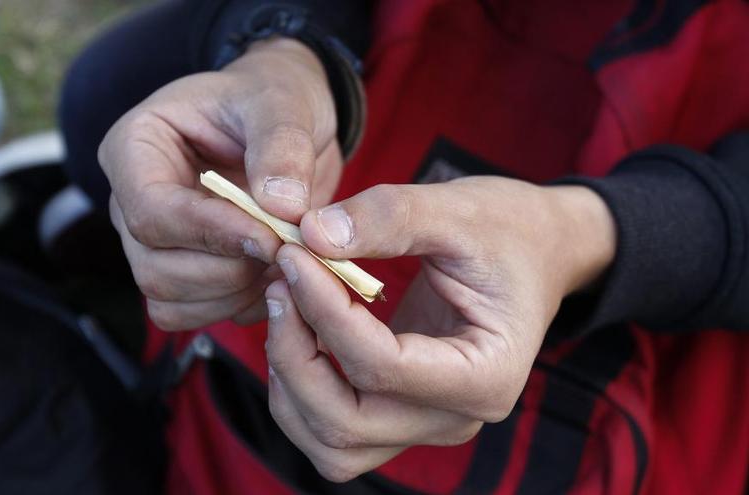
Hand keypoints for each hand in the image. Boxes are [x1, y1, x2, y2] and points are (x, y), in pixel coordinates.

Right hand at [99, 38, 342, 329]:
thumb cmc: (272, 100)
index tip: (271, 236)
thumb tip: (280, 206)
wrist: (286, 124)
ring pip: (169, 299)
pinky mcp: (180, 273)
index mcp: (135, 148)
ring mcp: (152, 243)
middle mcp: (133, 201)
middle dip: (228, 270)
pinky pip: (193, 315)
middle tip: (289, 250)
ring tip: (286, 261)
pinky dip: (237, 308)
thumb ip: (281, 145)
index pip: (150, 211)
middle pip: (155, 266)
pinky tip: (275, 278)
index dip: (209, 233)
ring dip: (234, 294)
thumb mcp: (282, 102)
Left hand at [264, 177, 615, 480]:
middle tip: (281, 283)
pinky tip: (301, 330)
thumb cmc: (507, 229)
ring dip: (291, 383)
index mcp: (486, 373)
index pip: (382, 366)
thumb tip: (312, 233)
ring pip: (332, 444)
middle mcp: (456, 417)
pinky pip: (333, 430)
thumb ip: (388, 217)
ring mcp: (426, 423)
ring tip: (285, 309)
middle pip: (346, 423)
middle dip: (295, 354)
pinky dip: (300, 391)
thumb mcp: (456, 209)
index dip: (324, 311)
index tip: (295, 253)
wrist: (536, 251)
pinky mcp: (400, 414)